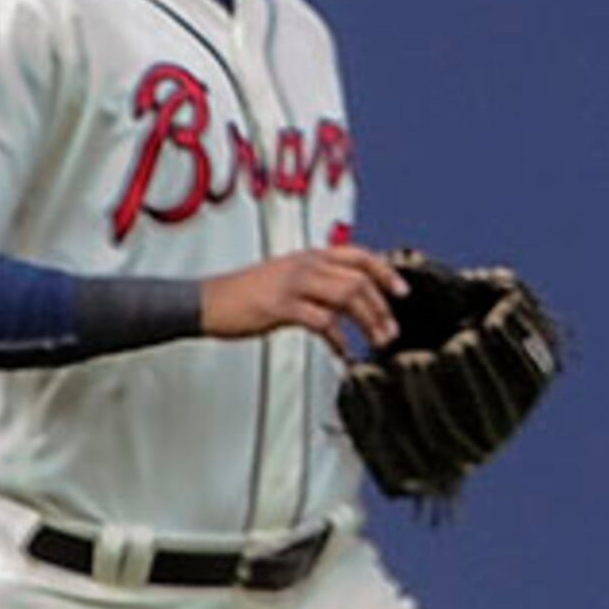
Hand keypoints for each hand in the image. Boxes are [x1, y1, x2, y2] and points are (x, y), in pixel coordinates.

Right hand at [204, 244, 407, 356]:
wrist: (207, 301)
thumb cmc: (243, 295)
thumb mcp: (285, 279)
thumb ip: (316, 284)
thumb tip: (345, 302)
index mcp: (308, 256)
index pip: (358, 255)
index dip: (385, 271)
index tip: (402, 290)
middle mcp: (304, 264)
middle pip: (358, 277)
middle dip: (382, 305)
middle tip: (392, 329)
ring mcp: (293, 284)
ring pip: (347, 295)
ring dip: (369, 320)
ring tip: (378, 340)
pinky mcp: (282, 306)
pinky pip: (322, 321)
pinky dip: (339, 340)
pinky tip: (344, 353)